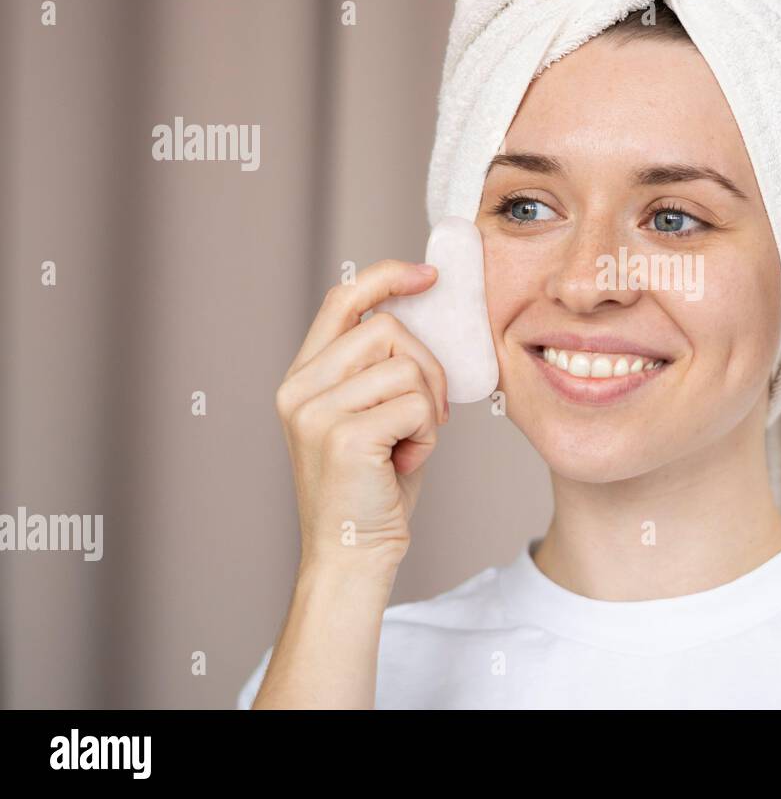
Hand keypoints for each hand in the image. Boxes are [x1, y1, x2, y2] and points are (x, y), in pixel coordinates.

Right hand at [274, 259, 448, 574]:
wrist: (352, 556)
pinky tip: (405, 463)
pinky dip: (427, 436)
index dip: (387, 277)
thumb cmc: (374, 487)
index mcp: (303, 377)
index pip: (343, 300)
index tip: (428, 276)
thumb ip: (381, 368)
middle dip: (428, 368)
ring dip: (427, 409)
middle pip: (389, 329)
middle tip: (428, 416)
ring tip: (405, 446)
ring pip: (407, 367)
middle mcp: (299, 388)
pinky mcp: (342, 436)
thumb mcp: (371, 414)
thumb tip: (423, 315)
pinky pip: (416, 405)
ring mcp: (315, 411)